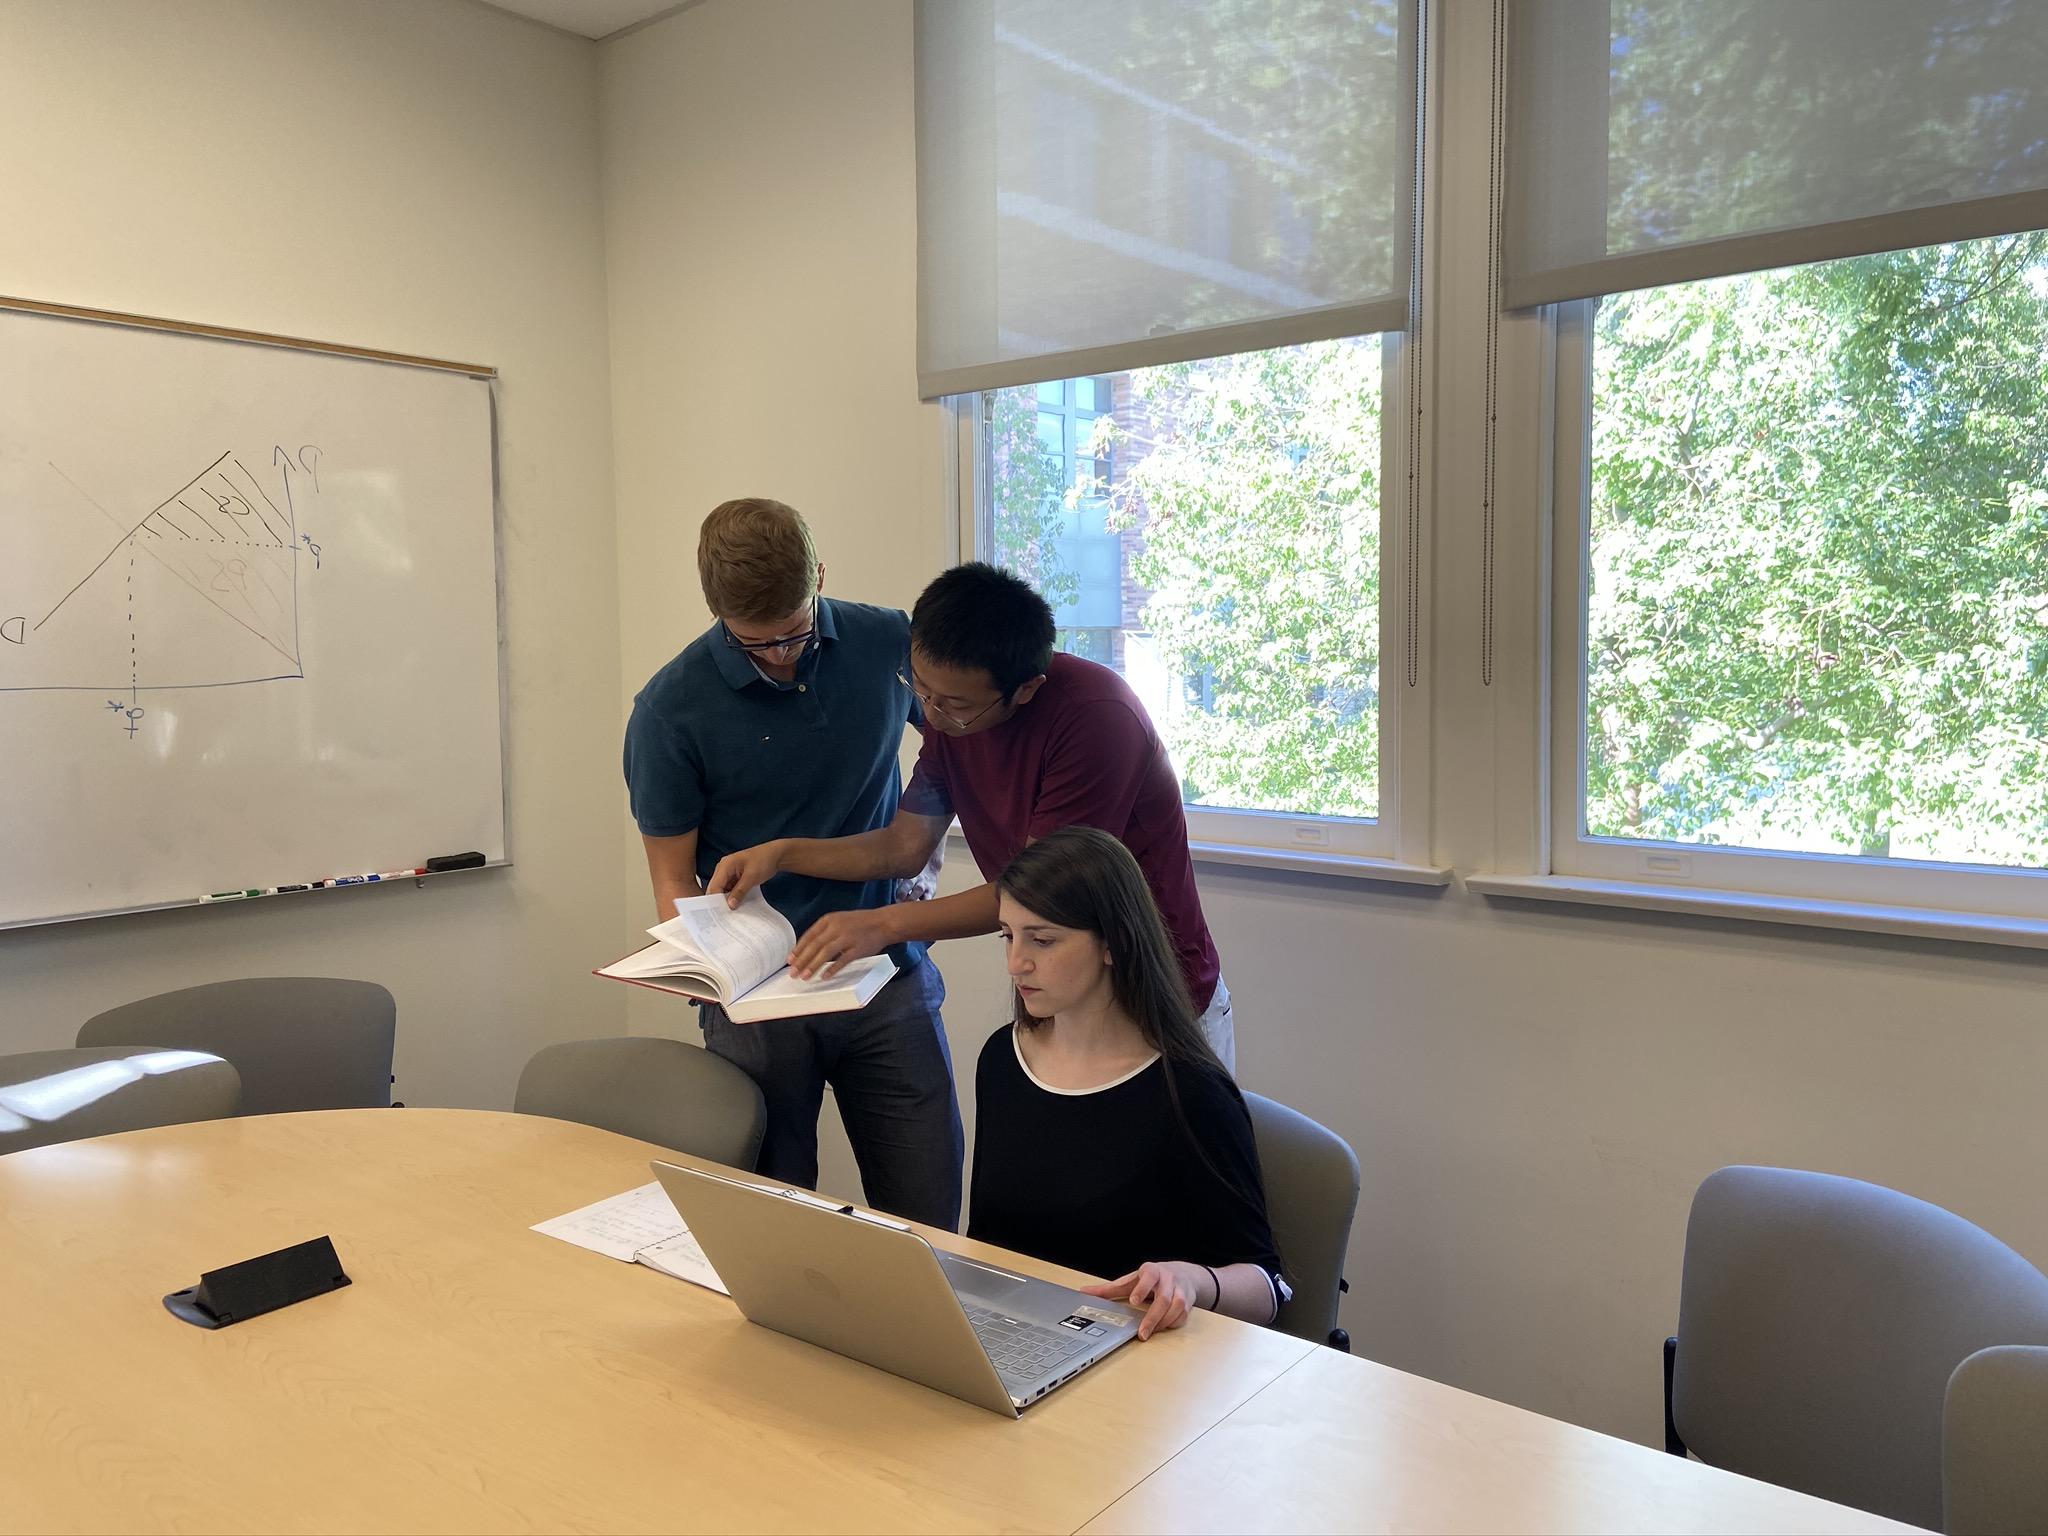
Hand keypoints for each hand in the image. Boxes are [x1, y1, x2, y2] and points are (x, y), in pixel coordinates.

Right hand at [706, 841, 784, 907]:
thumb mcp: (752, 877)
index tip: (720, 914)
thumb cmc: (764, 860)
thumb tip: (730, 905)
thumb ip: (739, 891)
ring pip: (722, 890)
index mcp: (724, 865)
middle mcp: (723, 869)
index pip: (714, 886)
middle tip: (724, 915)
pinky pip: (730, 889)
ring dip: (726, 900)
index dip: (715, 900)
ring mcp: (729, 873)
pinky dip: (732, 896)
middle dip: (719, 901)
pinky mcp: (735, 877)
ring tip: (729, 913)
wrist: (776, 855)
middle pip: (716, 888)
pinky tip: (735, 905)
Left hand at [788, 908, 895, 979]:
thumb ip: (824, 932)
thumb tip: (807, 949)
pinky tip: (824, 976)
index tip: (790, 960)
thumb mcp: (839, 921)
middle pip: (815, 945)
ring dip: (813, 966)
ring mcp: (848, 937)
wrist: (883, 922)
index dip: (798, 949)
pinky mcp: (858, 948)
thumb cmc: (860, 924)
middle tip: (793, 973)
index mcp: (829, 920)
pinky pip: (843, 960)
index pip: (809, 936)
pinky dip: (832, 969)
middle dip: (802, 960)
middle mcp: (836, 927)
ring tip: (804, 977)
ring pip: (826, 953)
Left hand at [1081, 1260, 1204, 1339]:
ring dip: (1163, 1322)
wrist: (1182, 1274)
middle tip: (1142, 1332)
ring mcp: (1180, 1290)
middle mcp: (1168, 1279)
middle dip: (1153, 1316)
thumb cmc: (1150, 1279)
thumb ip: (1109, 1289)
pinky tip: (1161, 1328)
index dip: (1142, 1288)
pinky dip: (1172, 1323)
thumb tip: (1084, 1292)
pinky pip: (1182, 1315)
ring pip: (1176, 1307)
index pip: (1149, 1277)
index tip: (1134, 1301)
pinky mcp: (1188, 1303)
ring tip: (1149, 1332)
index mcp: (1152, 1271)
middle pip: (1164, 1298)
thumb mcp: (1130, 1281)